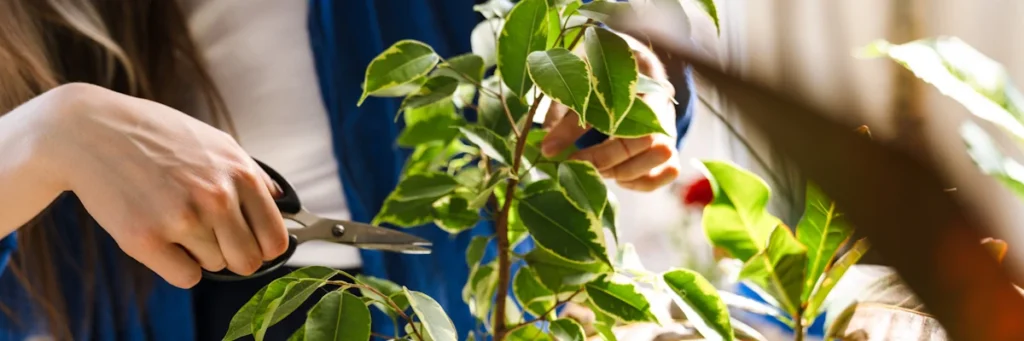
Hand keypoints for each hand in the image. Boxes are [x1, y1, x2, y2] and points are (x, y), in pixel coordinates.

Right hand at [35, 83, 287, 287]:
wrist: (90, 131)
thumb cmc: (156, 136)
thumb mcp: (216, 142)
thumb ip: (252, 175)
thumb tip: (281, 204)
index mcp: (239, 173)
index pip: (275, 239)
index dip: (264, 247)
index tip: (250, 243)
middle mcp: (216, 197)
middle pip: (248, 261)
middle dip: (234, 255)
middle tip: (212, 238)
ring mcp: (182, 219)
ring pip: (215, 266)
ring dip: (200, 252)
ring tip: (174, 219)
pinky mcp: (146, 240)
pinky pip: (185, 277)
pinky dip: (177, 265)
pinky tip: (162, 237)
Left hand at [541, 34, 680, 191]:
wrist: (625, 62)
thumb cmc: (599, 73)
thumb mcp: (579, 87)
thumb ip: (566, 117)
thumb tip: (546, 150)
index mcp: (644, 83)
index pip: (632, 122)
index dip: (601, 149)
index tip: (571, 160)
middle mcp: (664, 106)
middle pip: (651, 143)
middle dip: (612, 162)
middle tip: (581, 166)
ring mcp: (670, 127)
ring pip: (665, 159)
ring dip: (628, 172)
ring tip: (598, 171)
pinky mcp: (670, 145)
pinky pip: (669, 170)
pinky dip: (643, 182)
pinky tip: (617, 178)